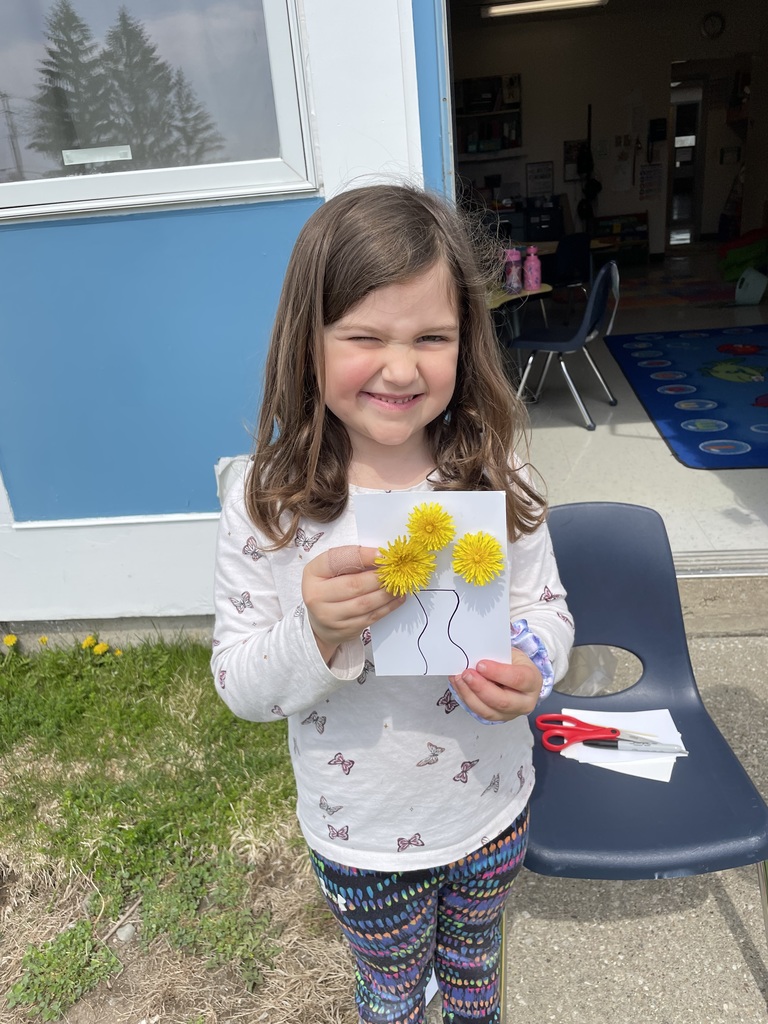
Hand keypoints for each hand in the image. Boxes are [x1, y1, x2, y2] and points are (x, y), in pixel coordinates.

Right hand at [302, 545, 404, 663]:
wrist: (319, 623)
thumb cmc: (328, 588)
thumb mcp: (330, 569)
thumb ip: (350, 560)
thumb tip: (381, 557)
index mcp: (312, 573)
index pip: (336, 560)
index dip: (362, 556)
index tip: (382, 554)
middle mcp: (316, 596)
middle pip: (354, 584)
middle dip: (378, 576)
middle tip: (395, 570)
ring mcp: (330, 616)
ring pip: (365, 603)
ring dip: (386, 592)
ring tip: (399, 583)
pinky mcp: (345, 630)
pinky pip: (371, 617)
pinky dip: (388, 606)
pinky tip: (397, 597)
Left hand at [449, 648, 541, 722]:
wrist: (519, 677)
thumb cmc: (515, 663)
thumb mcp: (512, 654)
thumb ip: (497, 656)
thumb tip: (475, 657)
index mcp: (533, 681)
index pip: (518, 679)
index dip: (498, 673)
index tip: (480, 664)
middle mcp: (525, 702)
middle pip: (502, 701)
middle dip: (481, 688)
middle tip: (466, 674)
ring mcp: (511, 713)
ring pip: (488, 711)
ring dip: (469, 695)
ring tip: (458, 679)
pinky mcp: (497, 717)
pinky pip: (479, 712)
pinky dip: (466, 698)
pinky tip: (459, 685)